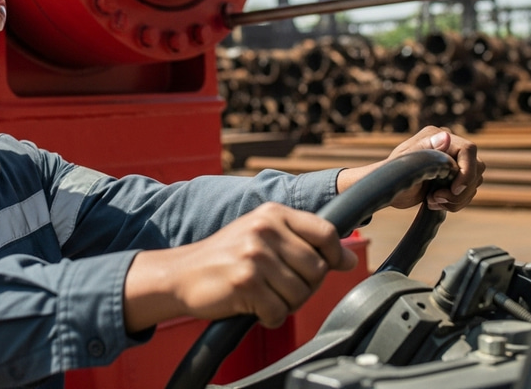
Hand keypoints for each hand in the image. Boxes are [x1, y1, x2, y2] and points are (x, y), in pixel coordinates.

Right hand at [123, 202, 357, 331]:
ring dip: (286, 303)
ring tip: (265, 293)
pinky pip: (279, 312)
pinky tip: (254, 306)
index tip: (333, 265)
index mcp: (272, 213)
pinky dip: (270, 317)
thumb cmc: (227, 256)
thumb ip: (303, 240)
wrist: (182, 273)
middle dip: (305, 285)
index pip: (325, 231)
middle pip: (317, 269)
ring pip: (301, 293)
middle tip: (281, 286)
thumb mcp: (262, 234)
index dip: (336, 254)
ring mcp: (255, 254)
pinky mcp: (246, 282)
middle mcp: (265, 228)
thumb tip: (349, 258)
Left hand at [385, 126, 484, 211]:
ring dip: (457, 198)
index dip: (467, 171)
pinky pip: (468, 192)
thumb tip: (446, 136)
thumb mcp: (406, 162)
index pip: (468, 150)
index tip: (454, 189)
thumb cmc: (391, 173)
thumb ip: (426, 148)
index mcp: (436, 136)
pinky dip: (455, 202)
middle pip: (476, 168)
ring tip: (432, 201)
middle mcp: (448, 145)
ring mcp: (453, 161)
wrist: (387, 189)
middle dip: (461, 190)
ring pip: (474, 182)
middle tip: (437, 198)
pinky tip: (436, 203)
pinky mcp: (455, 177)